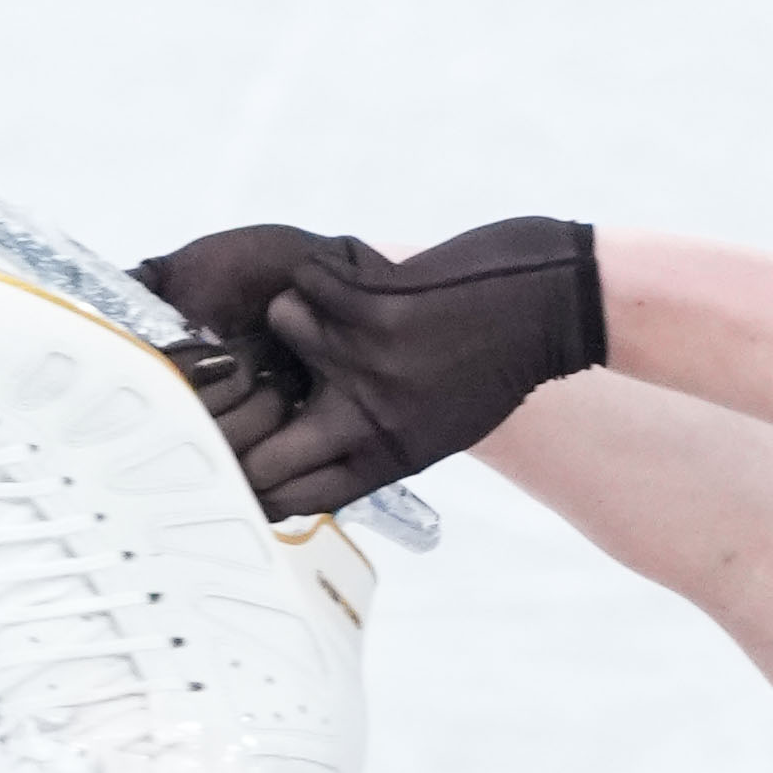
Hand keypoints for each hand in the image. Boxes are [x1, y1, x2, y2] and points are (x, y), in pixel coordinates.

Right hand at [135, 217, 604, 513]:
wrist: (552, 308)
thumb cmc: (491, 365)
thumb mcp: (429, 428)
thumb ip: (365, 441)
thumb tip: (290, 449)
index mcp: (382, 460)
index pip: (283, 497)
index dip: (241, 477)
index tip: (220, 446)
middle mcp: (370, 423)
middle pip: (258, 445)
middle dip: (232, 405)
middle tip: (234, 367)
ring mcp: (373, 369)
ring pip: (276, 336)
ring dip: (294, 312)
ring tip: (334, 306)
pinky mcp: (380, 312)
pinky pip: (305, 292)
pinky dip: (321, 275)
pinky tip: (358, 277)